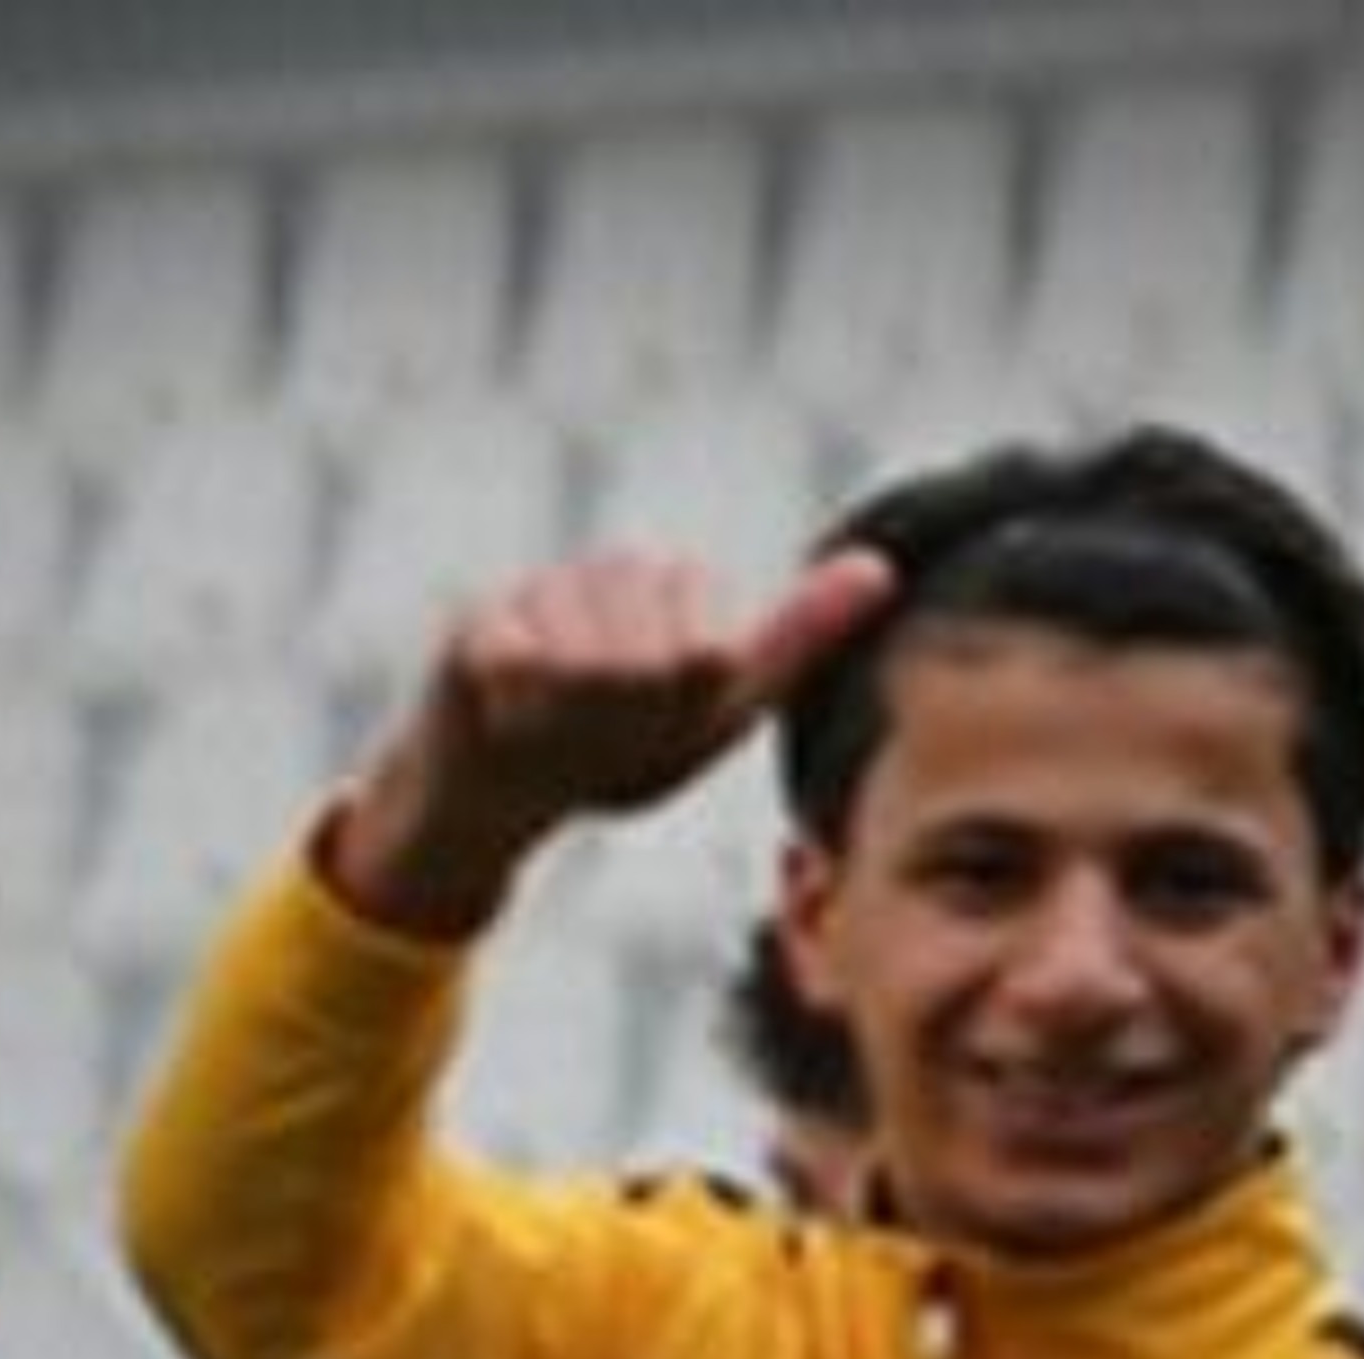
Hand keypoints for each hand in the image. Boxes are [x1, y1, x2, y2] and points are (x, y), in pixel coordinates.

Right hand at [329, 545, 895, 937]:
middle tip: (610, 731)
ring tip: (560, 720)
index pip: (713, 649)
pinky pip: (521, 667)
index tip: (673, 715)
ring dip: (577, 719)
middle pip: (654, 662)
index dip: (691, 702)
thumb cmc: (622, 750)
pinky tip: (513, 711)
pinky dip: (522, 710)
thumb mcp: (723, 712)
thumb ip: (797, 638)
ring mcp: (550, 592)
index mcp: (688, 596)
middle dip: (636, 720)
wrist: (509, 784)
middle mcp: (623, 576)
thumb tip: (881, 568)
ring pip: (587, 665)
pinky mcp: (482, 621)